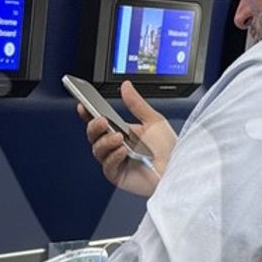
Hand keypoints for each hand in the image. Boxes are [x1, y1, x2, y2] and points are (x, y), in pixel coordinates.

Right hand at [79, 81, 175, 195]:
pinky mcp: (118, 175)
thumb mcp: (153, 120)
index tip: (83, 105)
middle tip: (102, 121)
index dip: (88, 114)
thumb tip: (126, 86)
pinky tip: (123, 151)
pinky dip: (113, 156)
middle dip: (94, 127)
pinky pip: (107, 166)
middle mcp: (115, 147)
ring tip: (119, 137)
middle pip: (93, 136)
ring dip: (106, 142)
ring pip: (98, 150)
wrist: (179, 167)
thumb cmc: (168, 149)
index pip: (99, 123)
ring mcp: (115, 161)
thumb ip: (136, 103)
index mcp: (121, 132)